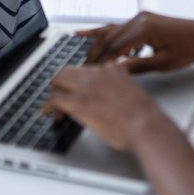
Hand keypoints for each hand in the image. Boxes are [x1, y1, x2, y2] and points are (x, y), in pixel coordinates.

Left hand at [42, 63, 171, 151]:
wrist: (146, 125)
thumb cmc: (144, 115)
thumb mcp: (135, 90)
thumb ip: (123, 82)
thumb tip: (120, 85)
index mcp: (111, 69)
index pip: (85, 69)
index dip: (78, 81)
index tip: (76, 91)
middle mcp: (97, 73)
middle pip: (67, 70)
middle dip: (61, 83)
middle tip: (61, 98)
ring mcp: (86, 87)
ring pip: (58, 80)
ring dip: (54, 93)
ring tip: (55, 108)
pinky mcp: (79, 103)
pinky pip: (54, 99)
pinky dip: (47, 106)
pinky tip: (48, 113)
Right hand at [81, 12, 193, 72]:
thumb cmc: (188, 49)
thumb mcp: (164, 63)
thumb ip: (138, 66)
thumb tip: (117, 71)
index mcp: (144, 29)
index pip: (115, 48)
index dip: (102, 62)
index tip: (91, 75)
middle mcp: (138, 19)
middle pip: (108, 38)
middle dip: (94, 55)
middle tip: (82, 71)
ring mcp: (138, 17)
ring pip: (109, 31)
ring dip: (95, 45)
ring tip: (82, 59)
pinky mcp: (139, 19)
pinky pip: (116, 26)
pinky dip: (100, 31)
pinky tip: (83, 33)